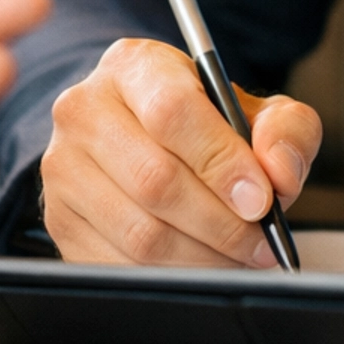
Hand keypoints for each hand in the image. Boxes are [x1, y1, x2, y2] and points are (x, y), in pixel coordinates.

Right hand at [42, 35, 320, 266]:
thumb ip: (284, 130)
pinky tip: (201, 265)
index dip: (221, 162)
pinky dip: (171, 276)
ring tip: (239, 255)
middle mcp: (84, 110)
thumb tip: (279, 175)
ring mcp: (63, 167)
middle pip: (155, 180)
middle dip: (221, 222)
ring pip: (139, 232)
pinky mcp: (58, 219)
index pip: (173, 111)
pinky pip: (120, 266)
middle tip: (261, 239)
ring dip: (203, 256)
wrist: (144, 138)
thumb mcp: (254, 110)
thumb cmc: (202, 123)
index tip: (262, 198)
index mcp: (132, 66)